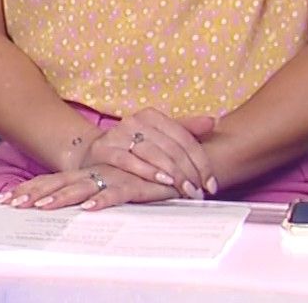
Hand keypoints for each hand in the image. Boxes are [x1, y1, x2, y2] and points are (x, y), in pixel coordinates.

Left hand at [0, 161, 179, 211]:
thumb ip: (92, 189)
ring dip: (62, 198)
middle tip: (11, 204)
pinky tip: (88, 208)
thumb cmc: (138, 174)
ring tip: (42, 208)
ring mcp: (112, 178)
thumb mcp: (110, 182)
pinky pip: (116, 194)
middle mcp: (94, 174)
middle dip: (34, 195)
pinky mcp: (134, 185)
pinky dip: (102, 200)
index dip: (30, 189)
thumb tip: (71, 201)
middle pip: (59, 185)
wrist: (172, 162)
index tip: (6, 199)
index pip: (52, 181)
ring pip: (81, 189)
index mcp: (86, 173)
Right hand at [66, 109, 217, 199]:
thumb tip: (213, 121)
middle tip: (199, 192)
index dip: (201, 162)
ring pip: (153, 152)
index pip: (184, 138)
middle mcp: (135, 120)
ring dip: (173, 174)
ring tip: (186, 191)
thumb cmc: (133, 148)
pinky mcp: (104, 148)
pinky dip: (148, 171)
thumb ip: (185, 130)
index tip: (211, 184)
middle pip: (171, 147)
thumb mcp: (159, 137)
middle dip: (189, 172)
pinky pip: (129, 160)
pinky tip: (163, 181)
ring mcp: (118, 133)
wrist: (94, 153)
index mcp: (151, 115)